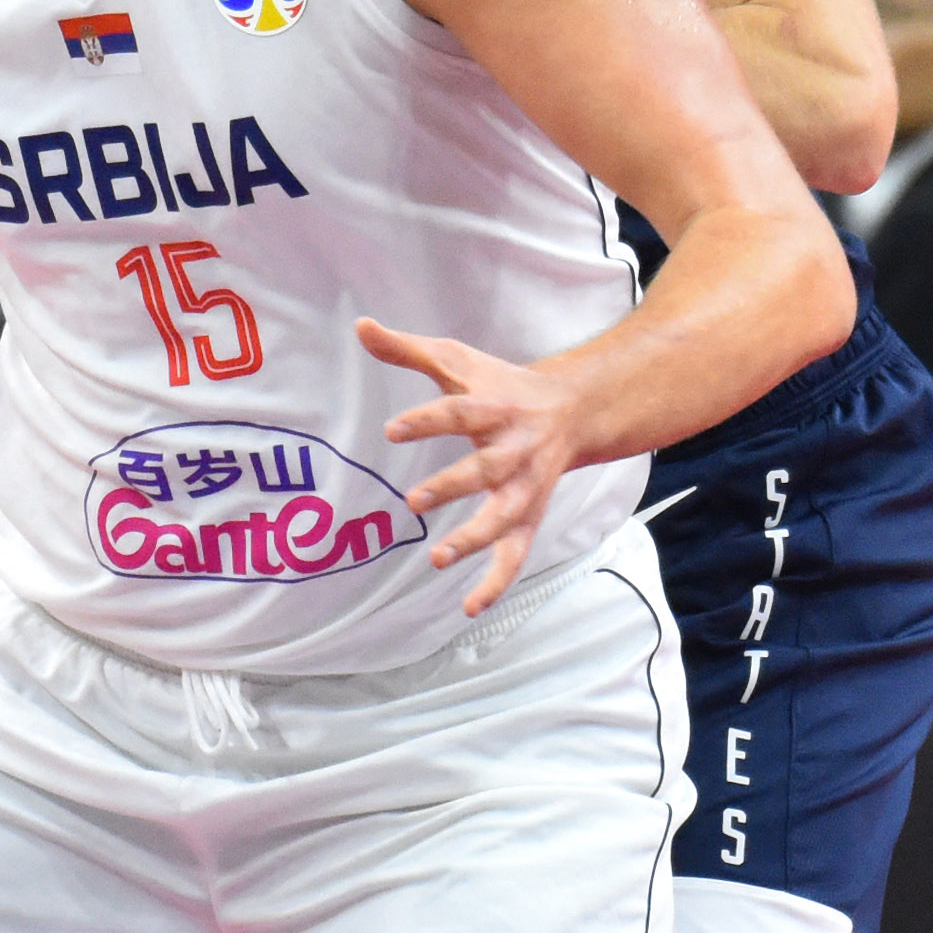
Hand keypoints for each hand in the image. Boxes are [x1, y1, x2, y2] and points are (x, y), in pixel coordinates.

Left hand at [359, 318, 589, 617]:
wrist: (573, 411)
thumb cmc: (502, 385)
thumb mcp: (458, 361)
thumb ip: (407, 349)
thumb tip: (360, 325)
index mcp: (495, 407)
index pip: (458, 412)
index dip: (427, 420)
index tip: (391, 430)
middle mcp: (515, 450)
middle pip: (485, 470)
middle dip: (453, 486)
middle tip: (414, 500)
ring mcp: (524, 488)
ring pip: (505, 518)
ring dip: (475, 539)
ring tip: (438, 558)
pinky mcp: (528, 516)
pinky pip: (515, 554)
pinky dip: (496, 582)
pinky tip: (469, 607)